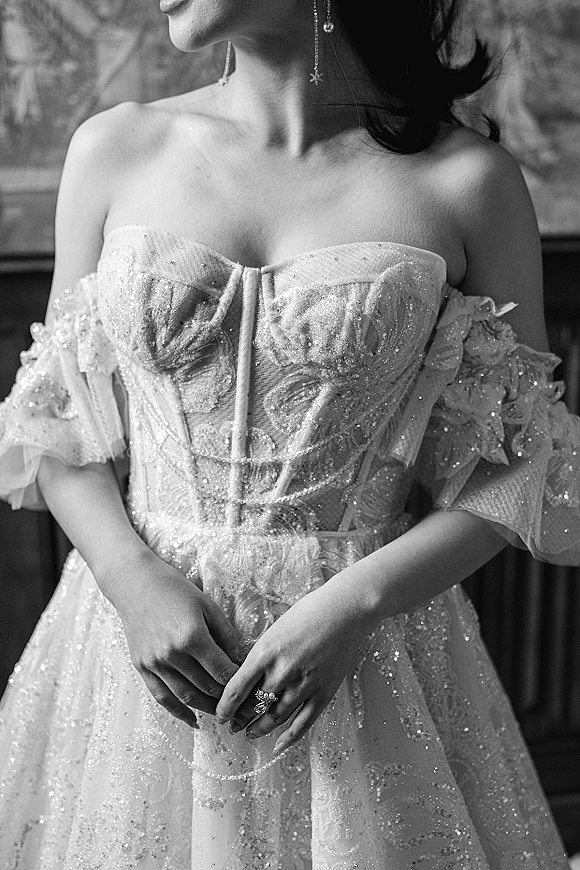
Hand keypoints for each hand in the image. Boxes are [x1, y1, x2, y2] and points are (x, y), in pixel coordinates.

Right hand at [100, 546, 240, 728]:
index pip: (222, 671)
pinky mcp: (142, 667)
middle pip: (206, 687)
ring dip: (207, 708)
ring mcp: (155, 663)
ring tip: (223, 713)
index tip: (251, 686)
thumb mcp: (207, 605)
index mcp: (192, 637)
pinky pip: (161, 697)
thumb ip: (226, 634)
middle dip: (226, 698)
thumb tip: (240, 659)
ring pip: (186, 697)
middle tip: (242, 703)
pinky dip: (178, 712)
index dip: (239, 681)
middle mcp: (172, 654)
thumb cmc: (175, 589)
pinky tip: (193, 720)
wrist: (135, 583)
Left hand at [214, 575, 373, 753]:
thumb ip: (261, 654)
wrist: (347, 609)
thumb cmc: (310, 611)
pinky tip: (277, 746)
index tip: (220, 715)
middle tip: (232, 725)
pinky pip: (303, 723)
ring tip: (249, 732)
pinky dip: (288, 738)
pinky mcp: (324, 692)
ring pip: (275, 717)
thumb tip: (246, 677)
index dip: (224, 708)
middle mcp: (282, 671)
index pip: (236, 689)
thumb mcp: (275, 628)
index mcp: (265, 652)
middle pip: (252, 706)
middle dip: (239, 719)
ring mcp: (304, 684)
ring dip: (259, 728)